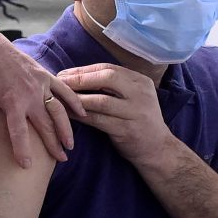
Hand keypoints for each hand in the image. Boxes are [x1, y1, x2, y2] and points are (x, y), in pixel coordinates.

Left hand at [0, 31, 83, 166]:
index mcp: (12, 102)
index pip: (19, 132)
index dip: (23, 150)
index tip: (27, 166)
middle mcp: (30, 94)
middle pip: (45, 124)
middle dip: (53, 144)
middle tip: (61, 160)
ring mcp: (40, 83)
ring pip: (58, 110)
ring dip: (66, 128)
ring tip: (70, 145)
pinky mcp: (44, 74)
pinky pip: (63, 89)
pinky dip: (74, 100)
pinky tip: (82, 113)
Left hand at [55, 64, 172, 164]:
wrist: (157, 149)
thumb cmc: (137, 120)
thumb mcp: (132, 97)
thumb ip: (113, 86)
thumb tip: (76, 75)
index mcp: (140, 81)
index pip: (108, 69)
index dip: (83, 70)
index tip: (64, 73)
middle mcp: (141, 94)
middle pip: (106, 78)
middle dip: (79, 79)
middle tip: (59, 83)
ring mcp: (135, 112)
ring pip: (100, 101)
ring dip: (76, 99)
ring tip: (59, 99)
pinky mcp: (127, 130)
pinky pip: (98, 120)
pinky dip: (81, 117)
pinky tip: (68, 115)